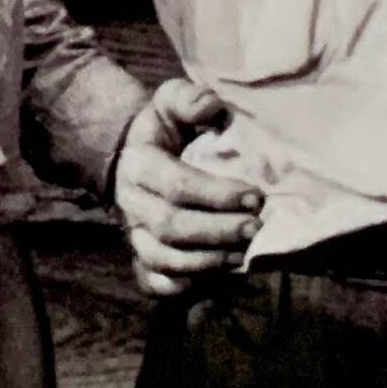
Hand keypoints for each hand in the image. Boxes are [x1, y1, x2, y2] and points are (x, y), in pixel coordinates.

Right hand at [110, 76, 263, 294]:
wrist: (133, 156)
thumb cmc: (165, 130)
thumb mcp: (171, 103)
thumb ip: (189, 99)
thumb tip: (211, 108)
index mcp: (139, 165)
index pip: (176, 185)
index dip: (217, 195)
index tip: (255, 196)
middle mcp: (130, 204)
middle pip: (171, 226)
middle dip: (218, 231)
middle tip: (256, 228)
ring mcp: (133, 235)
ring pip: (163, 258)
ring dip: (207, 261)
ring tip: (243, 254)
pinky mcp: (140, 258)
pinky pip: (154, 282)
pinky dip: (182, 287)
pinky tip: (214, 278)